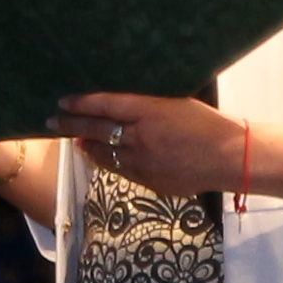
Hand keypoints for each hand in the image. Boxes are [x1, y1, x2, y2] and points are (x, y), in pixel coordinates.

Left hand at [55, 90, 236, 199]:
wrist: (230, 158)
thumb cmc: (208, 124)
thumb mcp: (176, 104)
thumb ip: (146, 106)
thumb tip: (117, 107)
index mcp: (150, 110)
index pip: (104, 105)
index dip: (80, 104)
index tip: (62, 101)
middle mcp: (142, 136)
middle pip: (96, 130)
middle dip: (71, 125)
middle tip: (52, 121)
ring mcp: (144, 161)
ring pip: (104, 154)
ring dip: (87, 145)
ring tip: (75, 140)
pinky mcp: (149, 181)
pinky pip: (121, 170)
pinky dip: (108, 161)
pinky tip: (100, 157)